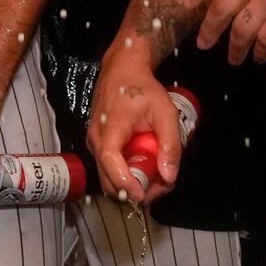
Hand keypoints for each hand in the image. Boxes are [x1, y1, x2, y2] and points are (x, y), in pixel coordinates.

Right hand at [86, 48, 186, 204]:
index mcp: (111, 127)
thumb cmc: (142, 88)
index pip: (110, 160)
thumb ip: (170, 143)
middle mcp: (96, 138)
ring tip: (159, 178)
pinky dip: (127, 174)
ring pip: (109, 177)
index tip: (142, 194)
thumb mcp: (165, 111)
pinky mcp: (98, 145)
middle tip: (162, 188)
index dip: (125, 181)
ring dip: (132, 185)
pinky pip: (110, 168)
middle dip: (135, 190)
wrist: (122, 71)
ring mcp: (94, 143)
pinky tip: (147, 168)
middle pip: (108, 178)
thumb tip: (169, 175)